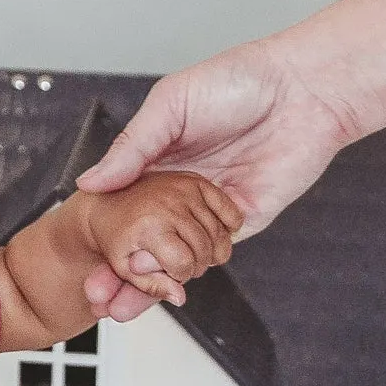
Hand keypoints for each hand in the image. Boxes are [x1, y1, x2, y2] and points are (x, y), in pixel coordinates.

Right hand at [77, 40, 354, 320]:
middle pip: (143, 240)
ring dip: (146, 285)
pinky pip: (211, 255)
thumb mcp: (171, 104)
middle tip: (95, 296)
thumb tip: (89, 183)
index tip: (80, 259)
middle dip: (118, 274)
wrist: (305, 89)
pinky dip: (185, 274)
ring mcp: (211, 209)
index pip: (122, 207)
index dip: (101, 235)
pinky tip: (162, 285)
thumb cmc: (240, 79)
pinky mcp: (244, 222)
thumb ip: (131, 147)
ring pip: (173, 255)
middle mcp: (181, 189)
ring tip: (116, 306)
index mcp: (158, 159)